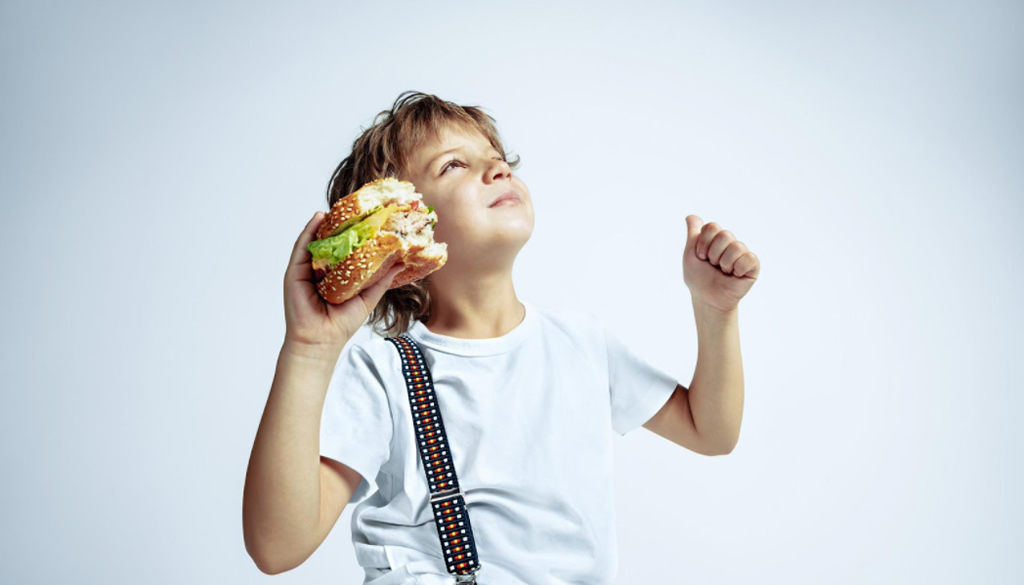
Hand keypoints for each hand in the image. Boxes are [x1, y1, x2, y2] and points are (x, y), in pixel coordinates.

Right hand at [283, 211, 404, 350]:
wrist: (321, 340)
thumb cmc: (342, 323)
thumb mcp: (367, 297)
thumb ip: (382, 279)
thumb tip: (402, 262)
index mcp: (337, 276)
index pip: (345, 250)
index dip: (354, 234)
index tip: (366, 218)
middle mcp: (321, 270)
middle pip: (330, 243)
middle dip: (340, 225)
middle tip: (353, 207)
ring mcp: (306, 270)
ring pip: (315, 241)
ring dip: (324, 224)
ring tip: (336, 207)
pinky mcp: (295, 272)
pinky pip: (301, 247)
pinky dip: (308, 231)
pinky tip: (318, 218)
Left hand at [683, 214, 759, 313]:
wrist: (707, 298)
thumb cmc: (698, 278)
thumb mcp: (690, 255)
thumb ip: (693, 235)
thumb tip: (691, 216)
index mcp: (716, 238)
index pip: (712, 227)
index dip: (703, 244)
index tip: (701, 256)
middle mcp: (730, 243)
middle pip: (725, 235)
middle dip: (713, 254)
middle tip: (713, 265)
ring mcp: (742, 253)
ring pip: (736, 247)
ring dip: (725, 263)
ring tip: (723, 272)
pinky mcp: (752, 265)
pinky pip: (749, 258)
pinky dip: (738, 268)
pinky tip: (735, 275)